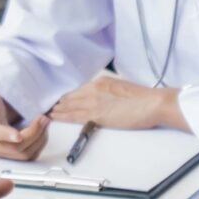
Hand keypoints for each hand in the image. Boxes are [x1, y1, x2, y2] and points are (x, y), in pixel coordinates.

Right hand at [0, 85, 49, 160]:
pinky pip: (29, 155)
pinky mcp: (10, 154)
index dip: (5, 135)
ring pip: (23, 154)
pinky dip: (39, 144)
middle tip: (43, 118)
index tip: (18, 136)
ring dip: (38, 139)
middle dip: (32, 134)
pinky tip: (42, 131)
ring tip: (45, 121)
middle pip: (13, 148)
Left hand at [51, 76, 188, 130]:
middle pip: (69, 96)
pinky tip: (53, 117)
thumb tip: (101, 100)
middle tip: (45, 106)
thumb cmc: (142, 98)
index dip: (65, 95)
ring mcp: (93, 101)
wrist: (152, 104)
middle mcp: (94, 89)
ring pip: (68, 106)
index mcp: (100, 81)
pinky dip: (61, 116)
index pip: (76, 89)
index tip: (57, 99)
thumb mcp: (120, 87)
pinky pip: (73, 116)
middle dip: (57, 102)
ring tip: (45, 112)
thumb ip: (107, 92)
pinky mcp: (96, 114)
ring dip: (56, 109)